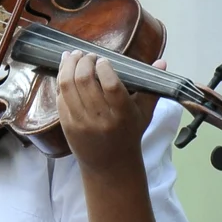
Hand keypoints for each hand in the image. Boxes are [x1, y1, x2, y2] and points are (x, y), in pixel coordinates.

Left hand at [56, 50, 164, 174]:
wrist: (110, 166)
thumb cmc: (129, 134)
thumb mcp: (144, 113)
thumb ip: (151, 87)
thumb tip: (162, 61)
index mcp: (122, 114)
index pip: (111, 85)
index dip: (104, 67)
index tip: (103, 60)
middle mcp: (101, 119)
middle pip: (85, 81)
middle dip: (84, 61)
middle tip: (87, 55)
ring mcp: (81, 122)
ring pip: (68, 86)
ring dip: (68, 66)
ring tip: (74, 56)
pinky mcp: (66, 125)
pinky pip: (59, 97)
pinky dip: (61, 80)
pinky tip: (65, 70)